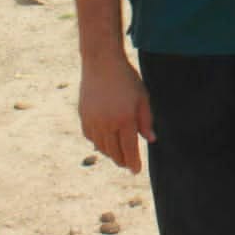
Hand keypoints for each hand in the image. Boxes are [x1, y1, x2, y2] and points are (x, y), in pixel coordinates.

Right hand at [79, 55, 155, 173]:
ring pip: (101, 147)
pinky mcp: (83, 117)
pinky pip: (91, 137)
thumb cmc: (127, 79)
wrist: (101, 63)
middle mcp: (107, 123)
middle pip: (114, 152)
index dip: (133, 162)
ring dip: (110, 153)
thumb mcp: (143, 98)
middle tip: (128, 163)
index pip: (129, 149)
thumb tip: (150, 140)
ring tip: (118, 154)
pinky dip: (99, 142)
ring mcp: (93, 121)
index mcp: (124, 119)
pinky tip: (105, 141)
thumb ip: (146, 120)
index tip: (136, 171)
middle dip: (122, 160)